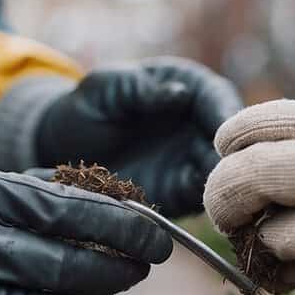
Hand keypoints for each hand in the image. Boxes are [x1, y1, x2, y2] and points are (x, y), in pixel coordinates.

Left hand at [34, 57, 240, 216]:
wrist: (60, 150)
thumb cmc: (85, 108)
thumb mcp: (106, 88)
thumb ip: (140, 89)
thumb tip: (180, 94)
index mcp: (187, 87)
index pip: (217, 97)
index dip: (223, 115)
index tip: (221, 133)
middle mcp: (198, 123)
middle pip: (231, 137)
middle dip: (234, 153)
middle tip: (228, 169)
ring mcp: (193, 158)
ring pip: (226, 169)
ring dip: (228, 181)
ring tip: (220, 192)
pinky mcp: (183, 191)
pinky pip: (207, 198)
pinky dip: (213, 202)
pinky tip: (208, 208)